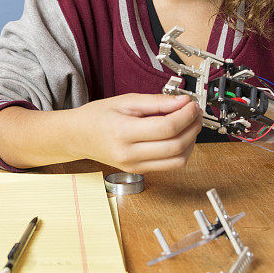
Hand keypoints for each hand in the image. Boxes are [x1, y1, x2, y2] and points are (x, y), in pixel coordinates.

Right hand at [75, 93, 202, 171]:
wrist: (78, 136)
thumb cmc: (98, 116)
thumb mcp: (126, 101)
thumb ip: (156, 102)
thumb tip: (182, 102)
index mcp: (123, 132)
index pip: (166, 128)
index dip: (185, 115)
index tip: (191, 103)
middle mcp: (129, 154)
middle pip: (175, 146)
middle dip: (192, 127)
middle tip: (195, 112)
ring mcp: (134, 166)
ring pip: (177, 160)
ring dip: (191, 141)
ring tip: (190, 123)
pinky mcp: (139, 171)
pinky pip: (170, 165)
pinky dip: (182, 151)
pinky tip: (180, 136)